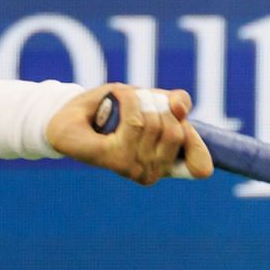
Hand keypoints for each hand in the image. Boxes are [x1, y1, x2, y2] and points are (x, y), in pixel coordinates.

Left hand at [45, 83, 214, 184]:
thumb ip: (176, 105)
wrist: (68, 115)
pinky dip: (129, 99)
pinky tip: (118, 95)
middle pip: (178, 132)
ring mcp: (133, 169)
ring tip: (124, 99)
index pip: (201, 167)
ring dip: (141, 99)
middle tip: (141, 101)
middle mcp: (152, 174)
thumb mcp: (152, 101)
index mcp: (165, 166)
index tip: (178, 116)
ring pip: (156, 124)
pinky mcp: (114, 159)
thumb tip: (180, 107)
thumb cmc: (112, 109)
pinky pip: (136, 121)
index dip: (196, 141)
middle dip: (161, 106)